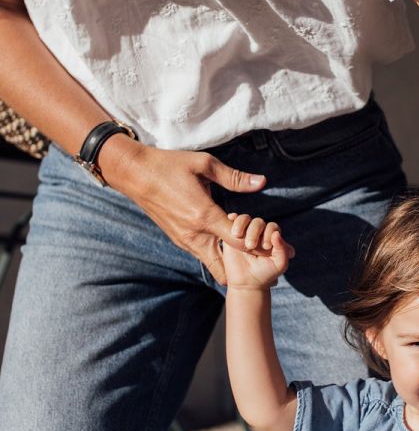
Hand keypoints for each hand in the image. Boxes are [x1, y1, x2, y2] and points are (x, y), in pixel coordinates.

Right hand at [99, 138, 267, 283]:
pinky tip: (229, 243)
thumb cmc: (170, 165)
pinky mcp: (178, 239)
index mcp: (203, 216)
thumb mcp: (204, 164)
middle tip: (264, 256)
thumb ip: (234, 177)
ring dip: (231, 260)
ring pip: (212, 263)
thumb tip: (262, 182)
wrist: (134, 174)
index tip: (272, 241)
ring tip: (250, 250)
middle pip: (225, 267)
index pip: (239, 241)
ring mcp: (183, 240)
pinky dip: (218, 253)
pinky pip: (202, 254)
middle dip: (245, 264)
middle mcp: (193, 234)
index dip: (258, 244)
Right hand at [221, 214, 294, 289]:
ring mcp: (245, 233)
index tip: (265, 247)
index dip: (269, 233)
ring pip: (245, 219)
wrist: (246, 283)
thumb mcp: (279, 264)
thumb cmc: (265, 274)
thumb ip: (282, 249)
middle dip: (254, 231)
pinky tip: (231, 219)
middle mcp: (259, 234)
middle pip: (258, 222)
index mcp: (272, 238)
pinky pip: (232, 221)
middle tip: (251, 246)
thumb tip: (276, 233)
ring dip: (242, 223)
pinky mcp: (232, 235)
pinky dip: (232, 218)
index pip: (272, 227)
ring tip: (238, 235)